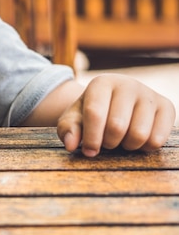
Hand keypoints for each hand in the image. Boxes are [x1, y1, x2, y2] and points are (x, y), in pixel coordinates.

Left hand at [57, 74, 175, 156]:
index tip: (89, 151)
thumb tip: (71, 144)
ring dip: (127, 146)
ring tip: (120, 139)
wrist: (116, 103)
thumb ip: (68, 129)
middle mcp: (128, 84)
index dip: (91, 137)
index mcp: (102, 83)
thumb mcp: (74, 118)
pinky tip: (136, 140)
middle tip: (106, 142)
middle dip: (108, 142)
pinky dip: (144, 147)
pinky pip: (158, 139)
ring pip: (139, 135)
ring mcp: (149, 94)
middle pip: (117, 126)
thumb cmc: (92, 112)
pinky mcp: (167, 107)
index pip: (95, 113)